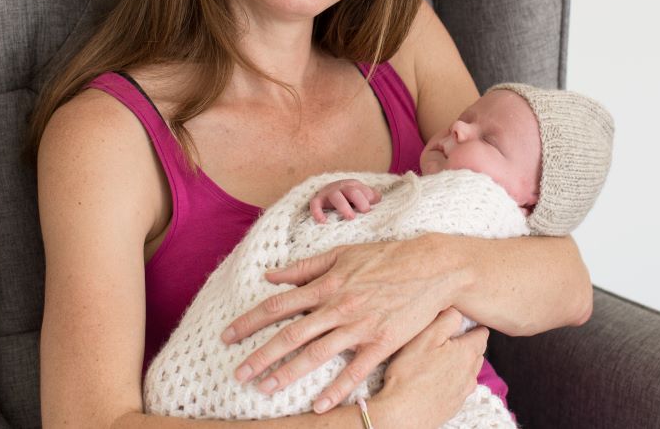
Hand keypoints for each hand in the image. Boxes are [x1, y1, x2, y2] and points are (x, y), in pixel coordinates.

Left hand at [222, 235, 460, 411]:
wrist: (431, 267)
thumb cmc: (385, 257)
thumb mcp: (342, 253)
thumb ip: (304, 267)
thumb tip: (270, 275)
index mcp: (326, 284)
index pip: (278, 305)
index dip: (250, 321)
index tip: (228, 336)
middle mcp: (338, 306)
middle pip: (291, 334)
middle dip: (261, 355)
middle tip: (238, 374)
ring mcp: (360, 327)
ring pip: (317, 354)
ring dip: (288, 373)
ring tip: (265, 388)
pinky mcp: (382, 343)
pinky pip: (355, 371)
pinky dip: (336, 389)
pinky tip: (318, 405)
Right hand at [309, 179, 382, 222]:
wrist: (326, 192)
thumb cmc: (348, 197)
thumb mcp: (359, 194)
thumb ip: (370, 195)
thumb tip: (377, 198)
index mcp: (352, 185)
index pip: (362, 189)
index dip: (368, 196)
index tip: (373, 205)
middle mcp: (340, 187)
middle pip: (351, 190)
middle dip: (359, 200)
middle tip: (365, 211)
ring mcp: (328, 193)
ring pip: (335, 196)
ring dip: (344, 206)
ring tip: (351, 217)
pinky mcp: (318, 200)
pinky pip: (315, 204)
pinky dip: (317, 212)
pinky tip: (323, 221)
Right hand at [371, 308, 488, 427]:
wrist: (402, 414)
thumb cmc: (410, 374)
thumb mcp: (425, 337)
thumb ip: (446, 319)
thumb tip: (458, 309)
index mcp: (467, 353)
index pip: (482, 333)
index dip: (472, 324)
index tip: (459, 321)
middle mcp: (470, 373)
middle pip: (476, 352)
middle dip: (466, 343)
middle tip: (445, 338)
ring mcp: (463, 391)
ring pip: (468, 370)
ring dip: (458, 362)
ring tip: (438, 358)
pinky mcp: (453, 405)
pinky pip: (458, 386)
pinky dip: (451, 379)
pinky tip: (434, 378)